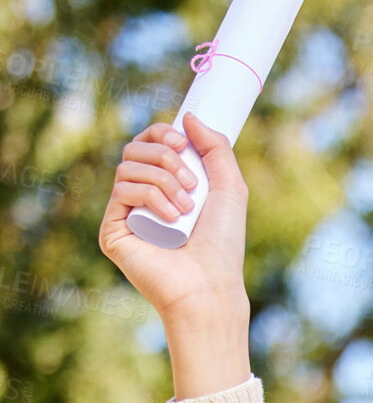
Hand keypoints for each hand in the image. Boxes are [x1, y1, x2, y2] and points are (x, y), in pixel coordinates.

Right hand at [98, 112, 248, 321]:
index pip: (150, 143)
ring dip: (162, 180)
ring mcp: (126, 215)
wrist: (210, 286)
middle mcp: (143, 199)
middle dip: (166, 156)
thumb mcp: (230, 188)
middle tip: (191, 184)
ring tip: (186, 209)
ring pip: (128, 167)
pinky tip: (171, 218)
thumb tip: (187, 116)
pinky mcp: (112, 231)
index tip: (183, 142)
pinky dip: (150, 196)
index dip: (162, 133)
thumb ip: (215, 148)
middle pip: (135, 149)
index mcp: (166, 186)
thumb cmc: (223, 245)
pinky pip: (122, 191)